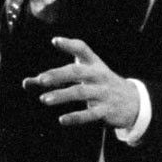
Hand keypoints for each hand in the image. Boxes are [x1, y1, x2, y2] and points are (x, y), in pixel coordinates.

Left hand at [21, 37, 138, 128]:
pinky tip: (62, 120)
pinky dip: (76, 117)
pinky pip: (90, 114)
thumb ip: (56, 78)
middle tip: (41, 80)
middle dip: (58, 75)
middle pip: (77, 72)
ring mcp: (103, 93)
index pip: (83, 49)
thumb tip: (27, 82)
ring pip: (81, 93)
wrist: (134, 102)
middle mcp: (99, 76)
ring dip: (62, 95)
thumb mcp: (85, 77)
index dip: (69, 45)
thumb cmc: (101, 85)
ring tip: (44, 99)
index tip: (55, 41)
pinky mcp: (106, 111)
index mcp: (94, 64)